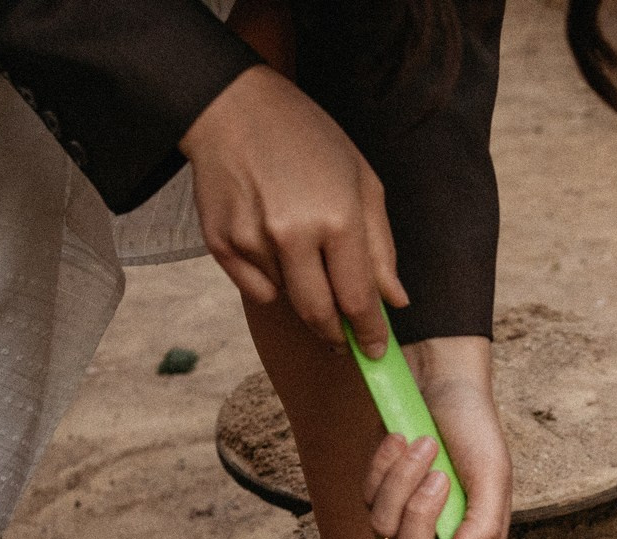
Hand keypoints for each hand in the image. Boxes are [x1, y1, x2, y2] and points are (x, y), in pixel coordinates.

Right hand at [182, 66, 406, 355]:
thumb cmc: (307, 139)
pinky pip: (256, 290)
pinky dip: (270, 280)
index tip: (376, 353)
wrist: (232, 108)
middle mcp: (292, 235)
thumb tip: (395, 301)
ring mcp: (252, 242)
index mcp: (337, 218)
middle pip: (320, 316)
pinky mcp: (221, 245)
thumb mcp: (361, 181)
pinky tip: (270, 243)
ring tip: (301, 247)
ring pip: (288, 300)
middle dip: (337, 335)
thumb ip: (380, 247)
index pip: (358, 300)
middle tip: (345, 338)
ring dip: (303, 292)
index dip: (371, 333)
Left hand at [363, 338, 508, 538]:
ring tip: (426, 446)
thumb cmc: (474, 429)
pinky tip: (403, 439)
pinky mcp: (378, 492)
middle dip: (419, 521)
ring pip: (383, 529)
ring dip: (403, 482)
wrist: (440, 381)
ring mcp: (404, 518)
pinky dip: (385, 465)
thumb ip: (483, 527)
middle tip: (440, 480)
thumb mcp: (493, 475)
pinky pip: (368, 495)